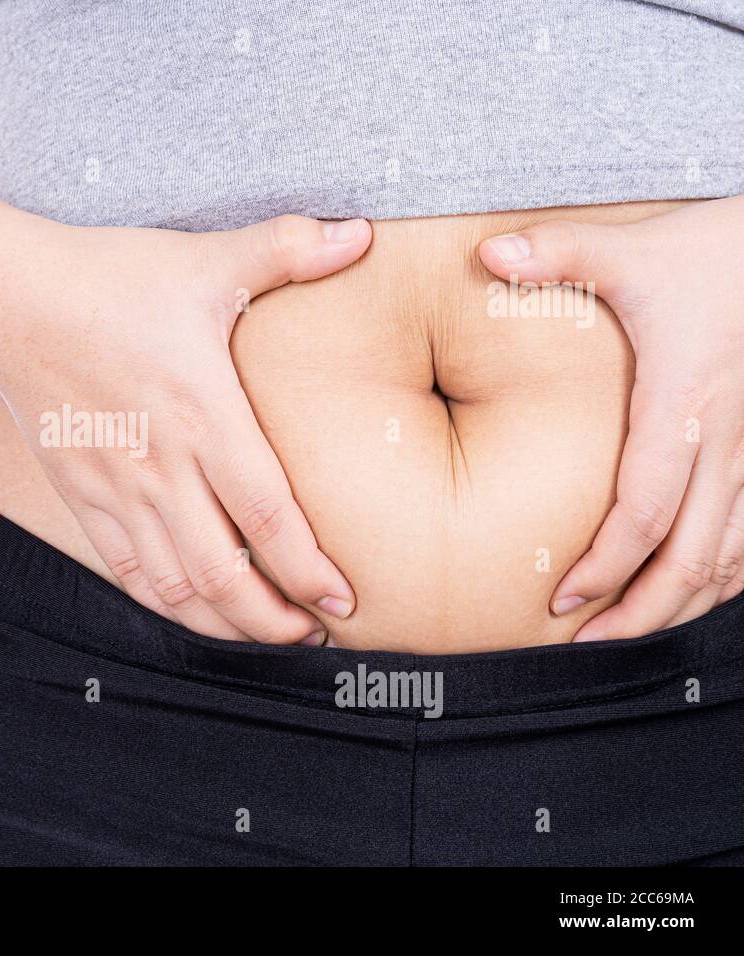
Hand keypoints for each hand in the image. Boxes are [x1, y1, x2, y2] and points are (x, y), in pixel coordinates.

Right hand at [0, 215, 371, 643]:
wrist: (10, 298)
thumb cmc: (112, 277)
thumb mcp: (205, 260)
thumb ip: (288, 249)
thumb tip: (363, 231)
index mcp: (203, 414)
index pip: (269, 516)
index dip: (309, 570)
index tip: (344, 601)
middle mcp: (160, 465)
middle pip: (223, 574)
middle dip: (273, 621)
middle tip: (313, 635)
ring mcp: (114, 487)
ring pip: (173, 585)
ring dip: (222, 623)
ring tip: (262, 633)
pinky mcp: (79, 494)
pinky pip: (126, 568)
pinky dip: (165, 601)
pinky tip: (194, 609)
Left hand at [478, 197, 743, 640]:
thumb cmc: (707, 251)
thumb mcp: (630, 248)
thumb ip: (558, 251)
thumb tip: (485, 250)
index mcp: (682, 404)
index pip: (646, 509)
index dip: (606, 566)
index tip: (561, 603)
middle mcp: (728, 440)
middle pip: (694, 557)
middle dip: (642, 612)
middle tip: (585, 644)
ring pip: (732, 557)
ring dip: (683, 604)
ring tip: (628, 635)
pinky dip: (723, 575)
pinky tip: (688, 595)